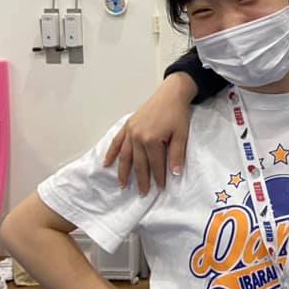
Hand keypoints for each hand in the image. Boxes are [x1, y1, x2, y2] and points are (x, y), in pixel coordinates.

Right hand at [102, 73, 196, 194]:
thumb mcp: (181, 134)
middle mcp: (137, 136)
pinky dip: (111, 153)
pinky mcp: (127, 125)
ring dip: (123, 172)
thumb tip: (174, 173)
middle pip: (139, 163)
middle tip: (143, 193)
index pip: (155, 164)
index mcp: (152, 139)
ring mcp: (130, 131)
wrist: (171, 94)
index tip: (160, 189)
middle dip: (141, 180)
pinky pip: (116, 142)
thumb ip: (177, 154)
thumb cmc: (177, 114)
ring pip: (125, 156)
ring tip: (123, 185)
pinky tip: (106, 164)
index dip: (158, 177)